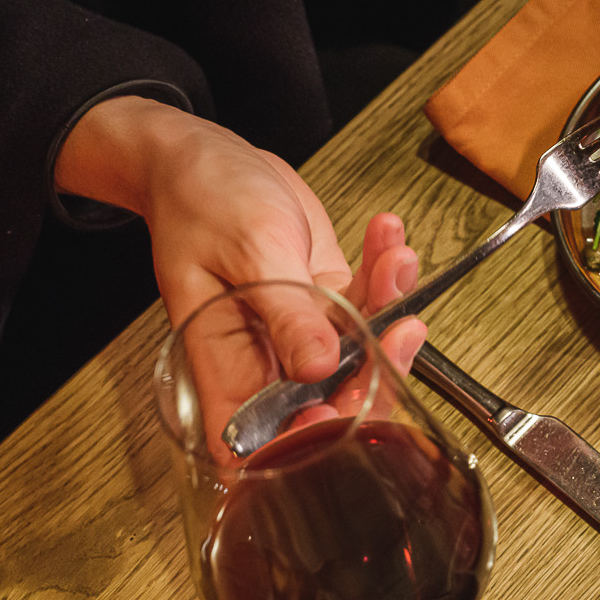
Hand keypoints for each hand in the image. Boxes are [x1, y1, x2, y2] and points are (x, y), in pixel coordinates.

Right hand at [56, 96, 423, 439]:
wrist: (207, 159)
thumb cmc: (199, 200)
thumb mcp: (246, 251)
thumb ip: (284, 311)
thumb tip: (318, 366)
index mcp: (224, 364)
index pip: (266, 436)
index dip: (307, 440)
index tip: (345, 409)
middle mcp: (265, 358)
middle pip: (332, 401)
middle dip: (378, 372)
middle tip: (401, 331)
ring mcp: (303, 333)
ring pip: (364, 353)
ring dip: (391, 310)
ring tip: (395, 260)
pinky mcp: (327, 303)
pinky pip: (370, 305)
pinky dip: (386, 275)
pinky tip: (388, 239)